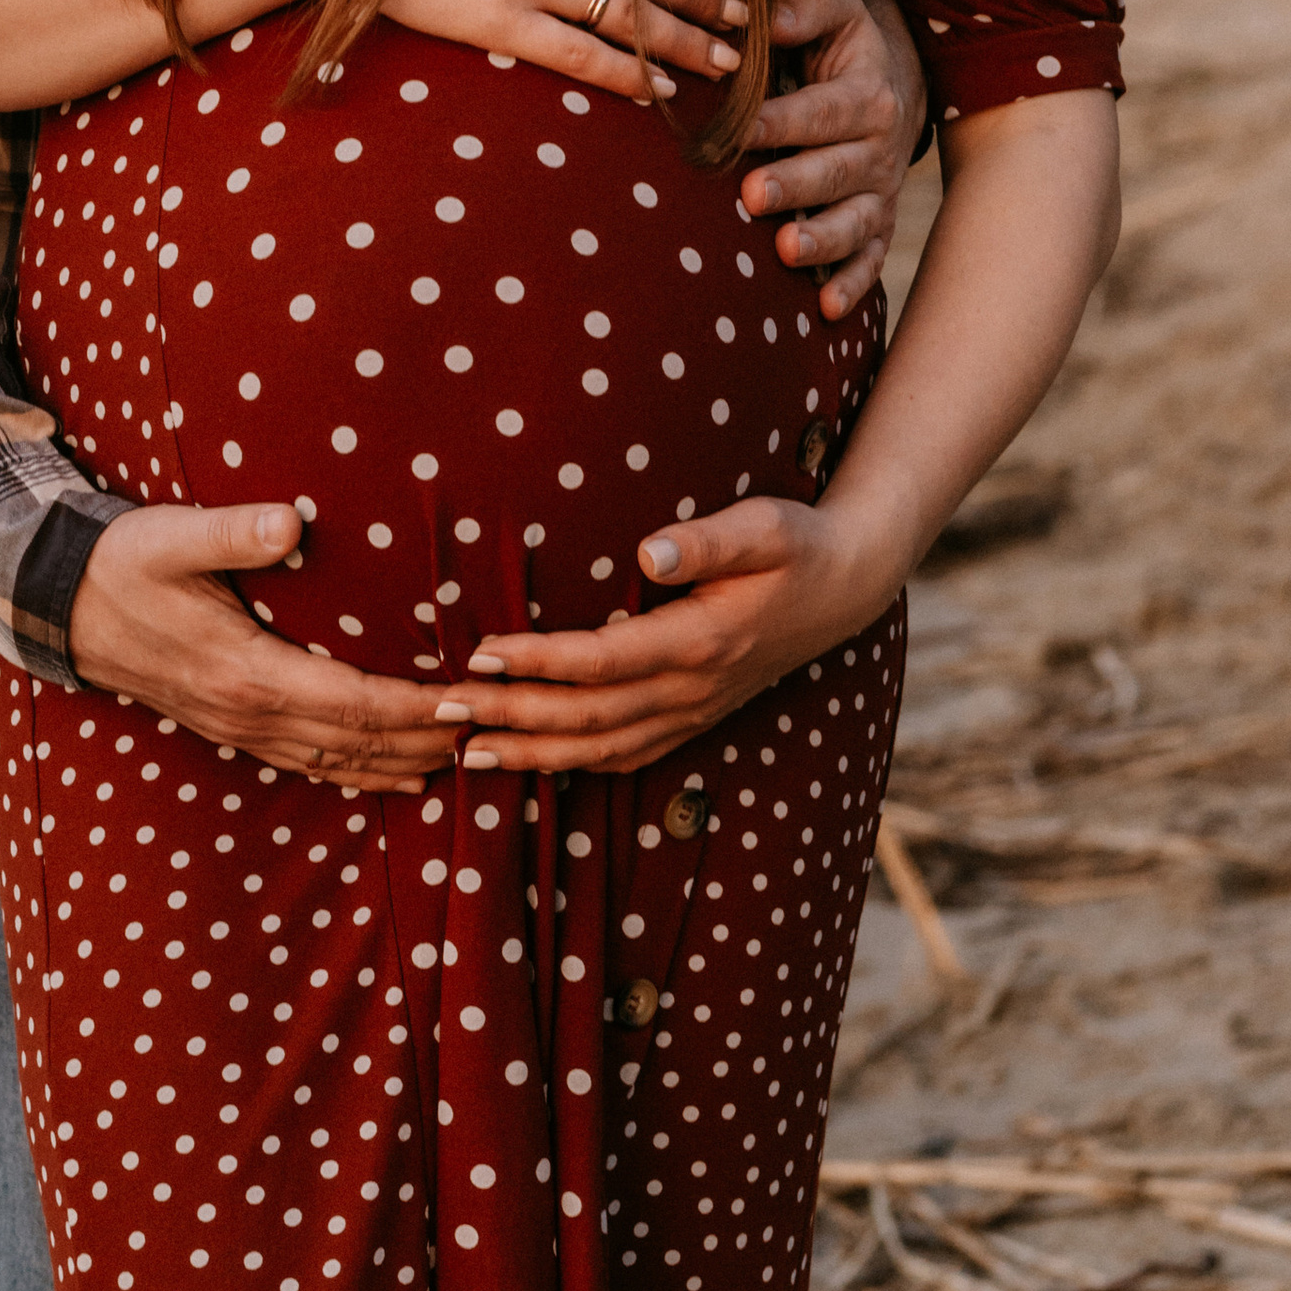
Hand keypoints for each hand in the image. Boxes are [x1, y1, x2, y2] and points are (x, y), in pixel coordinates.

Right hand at [65, 498, 454, 784]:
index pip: (352, 702)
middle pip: (356, 742)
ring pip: (335, 762)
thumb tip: (290, 519)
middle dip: (425, 738)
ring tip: (458, 756)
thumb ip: (233, 532)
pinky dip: (355, 772)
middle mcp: (248, 712)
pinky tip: (388, 773)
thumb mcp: (174, 536)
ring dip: (398, 762)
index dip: (414, 707)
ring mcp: (238, 727)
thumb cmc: (125, 562)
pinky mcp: (230, 726)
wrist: (63, 606)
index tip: (466, 697)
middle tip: (488, 727)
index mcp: (247, 670)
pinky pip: (306, 763)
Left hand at [434, 494, 902, 775]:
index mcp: (700, 640)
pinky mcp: (693, 718)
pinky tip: (533, 761)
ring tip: (468, 751)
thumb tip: (646, 552)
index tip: (481, 653)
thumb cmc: (796, 544)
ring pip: (601, 749)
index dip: (538, 662)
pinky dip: (574, 764)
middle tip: (444, 707)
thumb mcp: (763, 527)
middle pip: (587, 716)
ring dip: (532, 752)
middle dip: (512, 715)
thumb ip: (705, 540)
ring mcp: (692, 711)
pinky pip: (626, 756)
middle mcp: (691, 689)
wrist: (846, 588)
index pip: (602, 662)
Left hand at [737, 0, 924, 317]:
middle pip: (837, 171)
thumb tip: (765, 19)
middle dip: (795, 184)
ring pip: (856, 222)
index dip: (782, 120)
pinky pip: (870, 259)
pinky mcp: (877, 226)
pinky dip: (852, 284)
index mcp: (867, 94)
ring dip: (822, 239)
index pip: (823, 110)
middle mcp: (878, 149)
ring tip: (786, 251)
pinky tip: (827, 309)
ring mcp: (879, 192)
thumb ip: (804, 7)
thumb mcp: (836, 6)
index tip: (740, 128)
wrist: (895, 83)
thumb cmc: (843, 43)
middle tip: (752, 194)